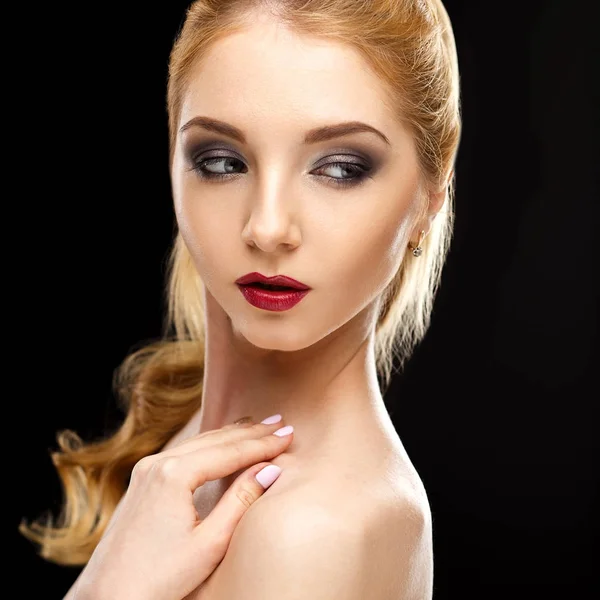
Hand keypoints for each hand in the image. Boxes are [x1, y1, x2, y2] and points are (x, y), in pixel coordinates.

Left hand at [74, 416, 293, 599]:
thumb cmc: (159, 580)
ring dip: (232, 436)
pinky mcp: (141, 479)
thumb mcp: (209, 544)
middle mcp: (157, 463)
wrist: (106, 598)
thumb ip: (241, 501)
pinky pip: (184, 451)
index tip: (290, 434)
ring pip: (199, 442)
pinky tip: (224, 444)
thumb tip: (270, 469)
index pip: (230, 452)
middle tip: (280, 423)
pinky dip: (211, 445)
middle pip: (215, 439)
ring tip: (259, 428)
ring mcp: (146, 469)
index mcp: (174, 474)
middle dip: (251, 432)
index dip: (263, 443)